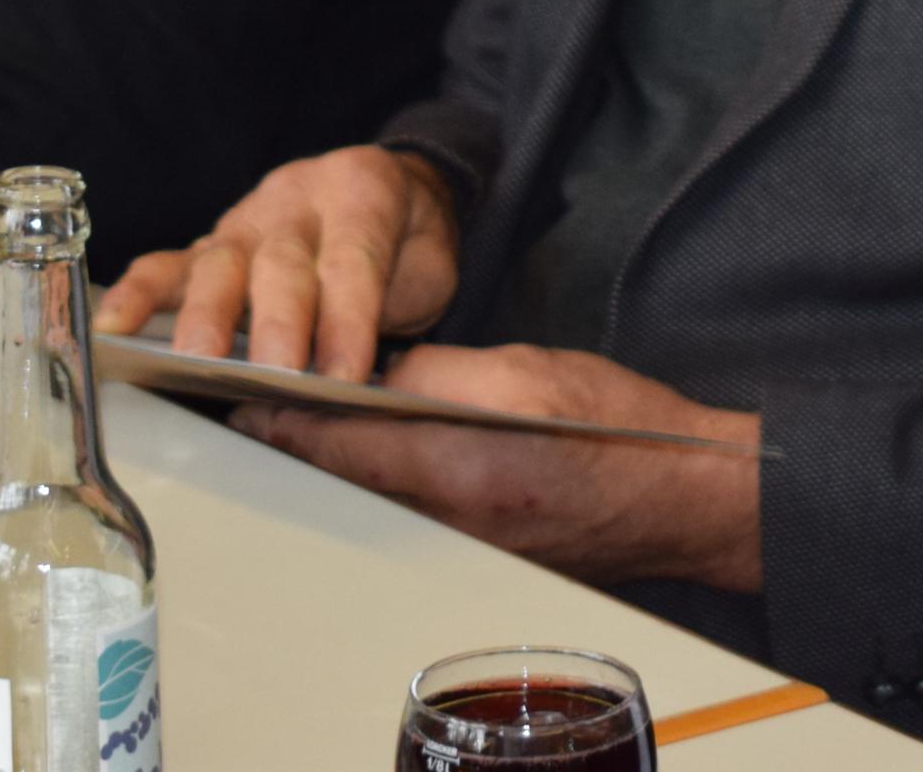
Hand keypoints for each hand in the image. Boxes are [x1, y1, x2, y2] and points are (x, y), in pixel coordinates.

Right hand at [95, 144, 459, 379]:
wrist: (392, 194)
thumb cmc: (406, 241)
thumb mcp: (428, 264)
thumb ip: (395, 306)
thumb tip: (352, 375)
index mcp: (361, 191)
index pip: (353, 259)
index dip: (348, 319)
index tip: (345, 376)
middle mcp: (296, 198)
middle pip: (282, 260)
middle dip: (280, 319)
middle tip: (277, 370)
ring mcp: (247, 219)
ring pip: (222, 262)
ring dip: (210, 314)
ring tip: (196, 360)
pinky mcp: (211, 246)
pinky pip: (168, 265)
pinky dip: (139, 294)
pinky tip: (114, 325)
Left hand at [236, 341, 764, 590]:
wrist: (684, 498)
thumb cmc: (620, 428)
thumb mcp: (527, 371)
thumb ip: (439, 371)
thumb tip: (376, 371)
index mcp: (460, 466)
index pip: (342, 443)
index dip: (284, 417)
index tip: (238, 395)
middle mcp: (450, 519)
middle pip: (344, 480)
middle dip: (298, 441)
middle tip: (252, 401)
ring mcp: (463, 545)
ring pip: (372, 499)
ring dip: (334, 461)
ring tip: (300, 419)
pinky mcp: (479, 552)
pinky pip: (407, 513)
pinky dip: (378, 481)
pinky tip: (371, 452)